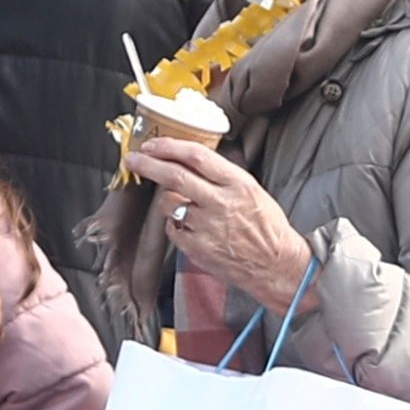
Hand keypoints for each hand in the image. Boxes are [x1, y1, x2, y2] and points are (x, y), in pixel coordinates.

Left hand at [122, 134, 313, 315]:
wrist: (276, 265)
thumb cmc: (266, 227)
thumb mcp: (252, 190)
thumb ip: (221, 176)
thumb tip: (189, 161)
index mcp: (238, 183)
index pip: (197, 156)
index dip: (169, 147)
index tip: (152, 144)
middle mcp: (221, 203)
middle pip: (174, 177)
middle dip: (148, 164)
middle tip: (133, 158)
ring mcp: (206, 227)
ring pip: (168, 204)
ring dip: (165, 199)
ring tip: (178, 203)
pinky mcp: (197, 248)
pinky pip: (172, 229)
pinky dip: (174, 224)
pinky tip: (188, 226)